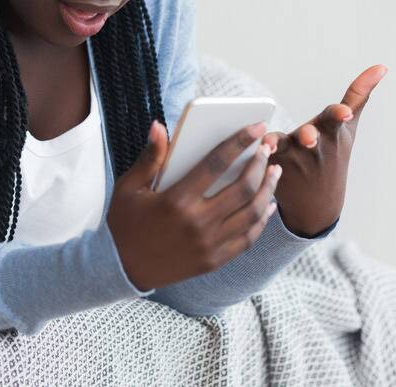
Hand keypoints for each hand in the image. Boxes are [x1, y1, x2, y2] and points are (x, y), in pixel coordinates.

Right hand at [107, 120, 281, 290]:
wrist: (120, 269)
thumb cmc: (124, 223)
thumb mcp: (129, 187)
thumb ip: (150, 157)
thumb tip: (159, 126)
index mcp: (176, 200)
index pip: (216, 163)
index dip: (240, 142)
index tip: (257, 127)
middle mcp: (197, 223)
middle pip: (243, 187)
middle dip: (260, 163)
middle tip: (268, 148)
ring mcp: (208, 244)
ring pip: (252, 213)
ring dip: (268, 189)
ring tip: (274, 172)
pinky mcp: (213, 261)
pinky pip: (247, 238)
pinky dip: (262, 220)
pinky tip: (268, 205)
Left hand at [260, 64, 387, 236]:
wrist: (317, 203)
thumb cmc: (334, 153)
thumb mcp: (349, 127)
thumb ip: (358, 94)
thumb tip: (381, 66)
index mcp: (330, 132)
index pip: (335, 120)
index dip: (338, 115)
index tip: (344, 114)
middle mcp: (312, 146)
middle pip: (310, 136)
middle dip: (310, 136)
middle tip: (309, 139)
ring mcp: (292, 158)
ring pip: (283, 148)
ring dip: (276, 145)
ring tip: (269, 144)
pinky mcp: (271, 167)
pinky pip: (262, 159)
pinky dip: (258, 157)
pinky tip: (251, 151)